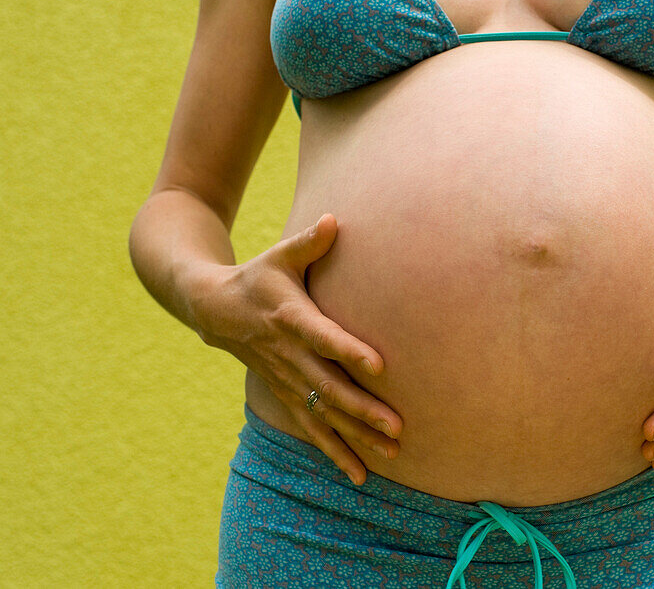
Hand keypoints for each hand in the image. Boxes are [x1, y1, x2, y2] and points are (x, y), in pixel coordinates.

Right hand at [190, 213, 402, 484]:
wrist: (214, 310)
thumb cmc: (258, 277)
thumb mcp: (279, 255)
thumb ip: (309, 242)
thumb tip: (334, 219)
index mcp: (291, 319)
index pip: (323, 338)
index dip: (349, 350)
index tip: (380, 365)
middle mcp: (289, 356)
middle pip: (329, 387)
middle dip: (363, 410)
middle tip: (397, 426)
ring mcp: (286, 381)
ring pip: (324, 415)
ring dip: (356, 438)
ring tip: (392, 454)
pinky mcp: (286, 396)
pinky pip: (312, 429)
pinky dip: (335, 453)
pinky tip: (361, 475)